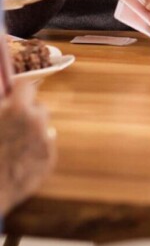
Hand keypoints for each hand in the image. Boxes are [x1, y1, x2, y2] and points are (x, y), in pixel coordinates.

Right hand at [0, 81, 55, 215]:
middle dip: (26, 113)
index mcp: (17, 109)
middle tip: (11, 124)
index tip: (13, 95)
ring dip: (32, 131)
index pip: (26, 85)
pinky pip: (44, 147)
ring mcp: (45, 142)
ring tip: (12, 144)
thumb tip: (2, 87)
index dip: (18, 90)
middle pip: (38, 108)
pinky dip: (34, 150)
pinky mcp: (49, 160)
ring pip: (43, 128)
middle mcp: (36, 122)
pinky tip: (17, 160)